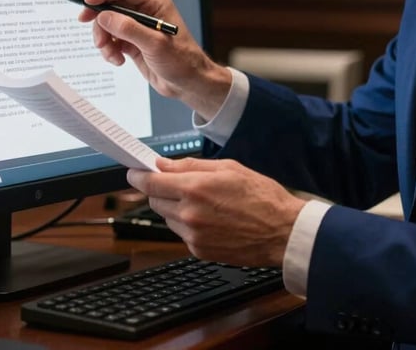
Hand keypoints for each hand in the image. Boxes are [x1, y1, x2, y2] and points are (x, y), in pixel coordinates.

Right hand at [79, 0, 230, 118]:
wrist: (187, 83)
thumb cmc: (181, 61)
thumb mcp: (154, 44)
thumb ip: (129, 29)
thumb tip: (104, 16)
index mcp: (155, 3)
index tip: (86, 4)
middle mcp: (145, 11)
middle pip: (111, 7)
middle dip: (101, 23)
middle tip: (98, 40)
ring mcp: (137, 27)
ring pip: (108, 25)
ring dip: (105, 40)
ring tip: (112, 55)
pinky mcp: (132, 42)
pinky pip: (111, 40)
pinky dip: (109, 50)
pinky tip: (118, 60)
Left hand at [127, 157, 306, 266]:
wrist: (281, 232)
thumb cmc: (261, 196)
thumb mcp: (229, 167)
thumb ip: (191, 165)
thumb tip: (165, 164)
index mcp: (196, 188)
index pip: (151, 182)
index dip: (138, 175)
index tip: (134, 172)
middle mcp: (189, 214)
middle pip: (155, 200)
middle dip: (161, 189)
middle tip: (179, 183)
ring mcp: (193, 235)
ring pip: (167, 217)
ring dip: (175, 207)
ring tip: (204, 201)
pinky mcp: (198, 250)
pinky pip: (181, 233)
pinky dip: (188, 223)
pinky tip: (210, 217)